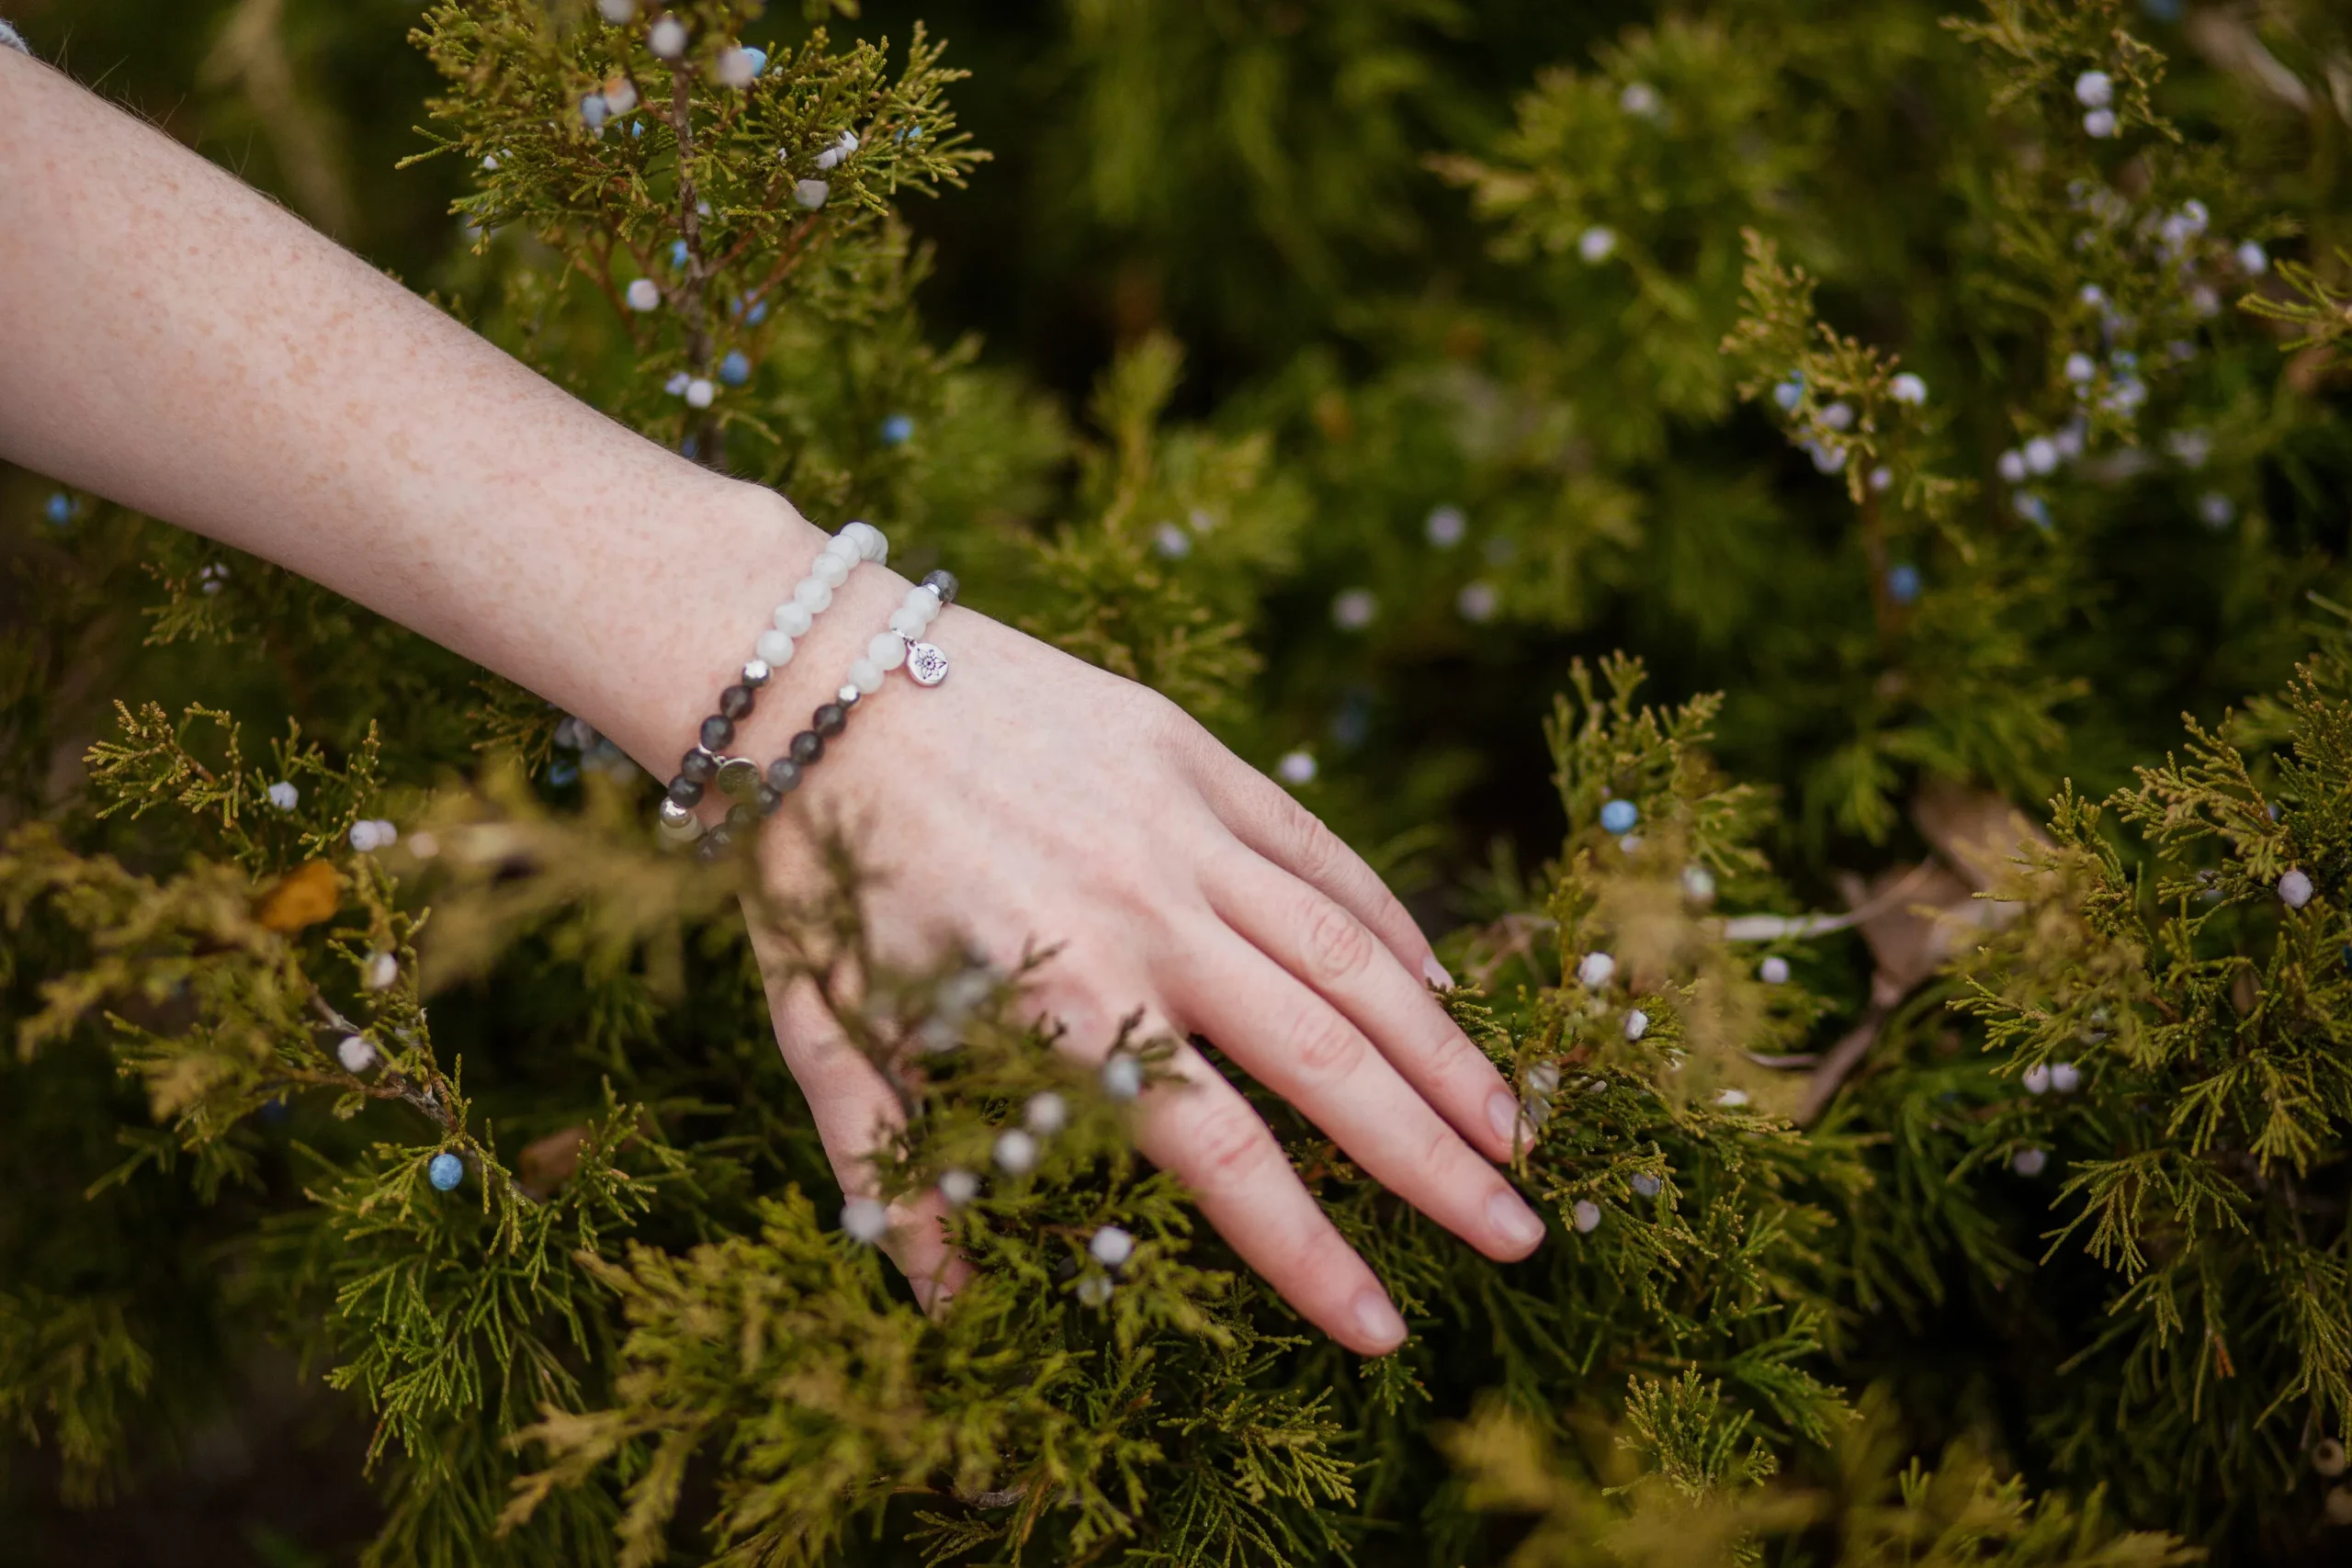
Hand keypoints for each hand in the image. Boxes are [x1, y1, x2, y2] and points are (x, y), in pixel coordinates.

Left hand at [743, 584, 1544, 1354]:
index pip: (1224, 1160)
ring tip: (1513, 1129)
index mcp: (1059, 1006)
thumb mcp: (821, 1035)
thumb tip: (947, 1308)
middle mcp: (1144, 919)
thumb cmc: (812, 870)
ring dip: (1445, 1051)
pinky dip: (1388, 923)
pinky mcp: (1191, 753)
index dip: (1312, 1256)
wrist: (811, 672)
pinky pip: (1318, 851)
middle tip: (1516, 1236)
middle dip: (1434, 1162)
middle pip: (1328, 1062)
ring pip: (1352, 955)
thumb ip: (890, 1175)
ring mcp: (1180, 827)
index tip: (1384, 1331)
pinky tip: (1437, 986)